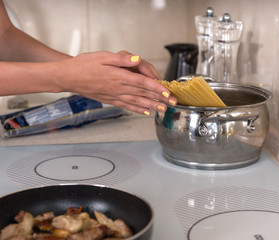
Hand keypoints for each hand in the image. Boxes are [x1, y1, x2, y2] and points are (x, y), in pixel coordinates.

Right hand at [57, 50, 175, 114]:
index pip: (142, 83)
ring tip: (163, 109)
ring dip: (152, 106)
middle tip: (172, 103)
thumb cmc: (83, 64)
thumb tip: (138, 59)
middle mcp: (118, 88)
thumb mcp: (102, 56)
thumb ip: (122, 59)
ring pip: (137, 102)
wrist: (67, 77)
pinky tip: (145, 112)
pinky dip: (137, 110)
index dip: (156, 88)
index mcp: (118, 76)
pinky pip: (126, 106)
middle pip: (143, 94)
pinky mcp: (110, 100)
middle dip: (160, 99)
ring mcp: (114, 96)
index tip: (167, 93)